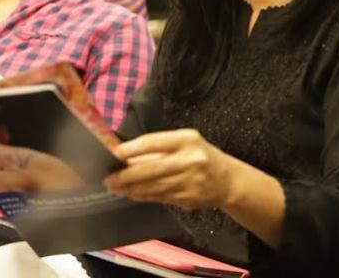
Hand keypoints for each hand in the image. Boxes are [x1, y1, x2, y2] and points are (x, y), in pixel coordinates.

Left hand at [104, 129, 234, 210]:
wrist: (228, 180)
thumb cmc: (200, 155)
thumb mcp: (184, 141)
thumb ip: (159, 147)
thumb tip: (127, 156)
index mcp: (187, 139)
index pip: (155, 142)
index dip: (133, 149)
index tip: (115, 154)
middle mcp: (191, 160)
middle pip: (152, 169)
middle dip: (127, 176)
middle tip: (110, 179)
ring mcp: (191, 181)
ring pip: (154, 187)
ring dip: (132, 188)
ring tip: (116, 187)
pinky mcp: (189, 199)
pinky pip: (160, 197)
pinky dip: (144, 196)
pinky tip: (132, 193)